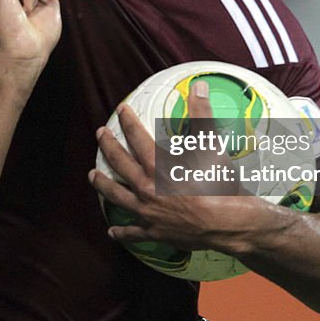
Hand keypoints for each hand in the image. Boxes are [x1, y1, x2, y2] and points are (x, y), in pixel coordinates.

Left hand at [90, 81, 272, 255]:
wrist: (228, 224)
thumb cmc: (219, 185)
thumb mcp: (211, 147)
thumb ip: (202, 116)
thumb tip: (199, 86)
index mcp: (158, 167)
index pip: (137, 138)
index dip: (128, 122)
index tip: (121, 110)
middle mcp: (147, 188)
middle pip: (120, 164)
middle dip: (108, 147)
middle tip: (99, 135)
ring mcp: (147, 213)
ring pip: (117, 197)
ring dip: (103, 185)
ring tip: (92, 177)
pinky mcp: (154, 233)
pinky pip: (133, 233)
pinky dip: (121, 232)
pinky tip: (112, 231)